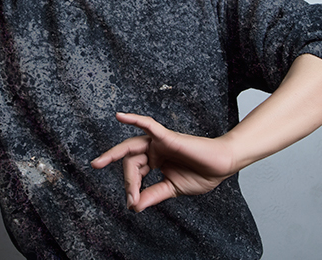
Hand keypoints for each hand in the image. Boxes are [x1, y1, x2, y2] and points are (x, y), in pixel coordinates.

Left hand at [91, 112, 237, 212]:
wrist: (222, 167)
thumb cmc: (201, 175)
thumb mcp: (171, 189)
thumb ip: (152, 195)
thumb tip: (133, 206)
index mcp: (154, 161)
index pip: (134, 173)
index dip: (130, 188)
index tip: (133, 204)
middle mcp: (153, 150)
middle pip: (129, 161)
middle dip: (126, 180)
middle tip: (129, 196)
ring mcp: (159, 142)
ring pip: (131, 146)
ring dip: (113, 154)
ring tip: (99, 163)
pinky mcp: (166, 137)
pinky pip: (148, 125)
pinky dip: (133, 119)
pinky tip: (119, 116)